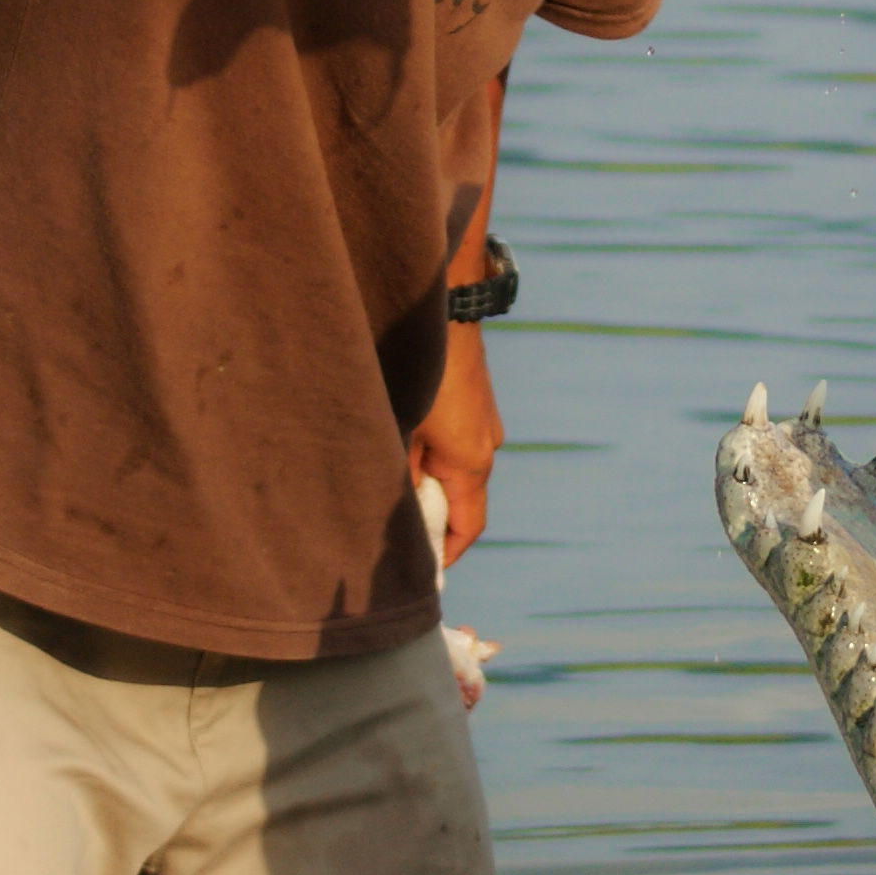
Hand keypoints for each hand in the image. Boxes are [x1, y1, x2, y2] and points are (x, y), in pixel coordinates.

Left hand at [412, 316, 501, 568]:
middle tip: (390, 526)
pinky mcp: (477, 402)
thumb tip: (388, 513)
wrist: (445, 304)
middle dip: (428, 515)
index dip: (445, 554)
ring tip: (388, 475)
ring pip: (455, 469)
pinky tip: (401, 438)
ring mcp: (485, 422)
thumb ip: (395, 475)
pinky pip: (456, 443)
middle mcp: (487, 446)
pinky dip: (432, 454)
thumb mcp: (397, 428)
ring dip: (426, 479)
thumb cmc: (418, 368)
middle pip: (460, 500)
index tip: (420, 570)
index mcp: (471, 462)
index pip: (466, 528)